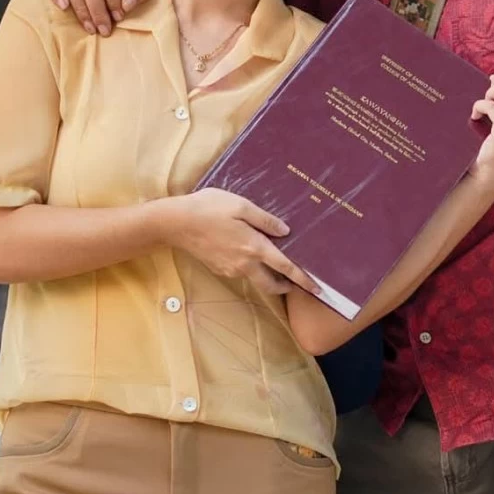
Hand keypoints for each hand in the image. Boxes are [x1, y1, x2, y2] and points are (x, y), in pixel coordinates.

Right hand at [174, 188, 317, 296]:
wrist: (175, 223)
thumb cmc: (208, 208)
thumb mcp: (240, 205)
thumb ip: (265, 220)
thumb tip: (285, 231)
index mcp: (254, 247)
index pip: (285, 267)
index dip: (303, 278)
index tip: (317, 288)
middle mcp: (244, 264)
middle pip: (271, 284)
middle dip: (286, 287)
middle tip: (297, 284)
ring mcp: (230, 269)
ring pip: (255, 277)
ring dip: (267, 275)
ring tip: (274, 263)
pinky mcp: (219, 268)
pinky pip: (241, 271)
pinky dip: (251, 267)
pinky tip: (247, 253)